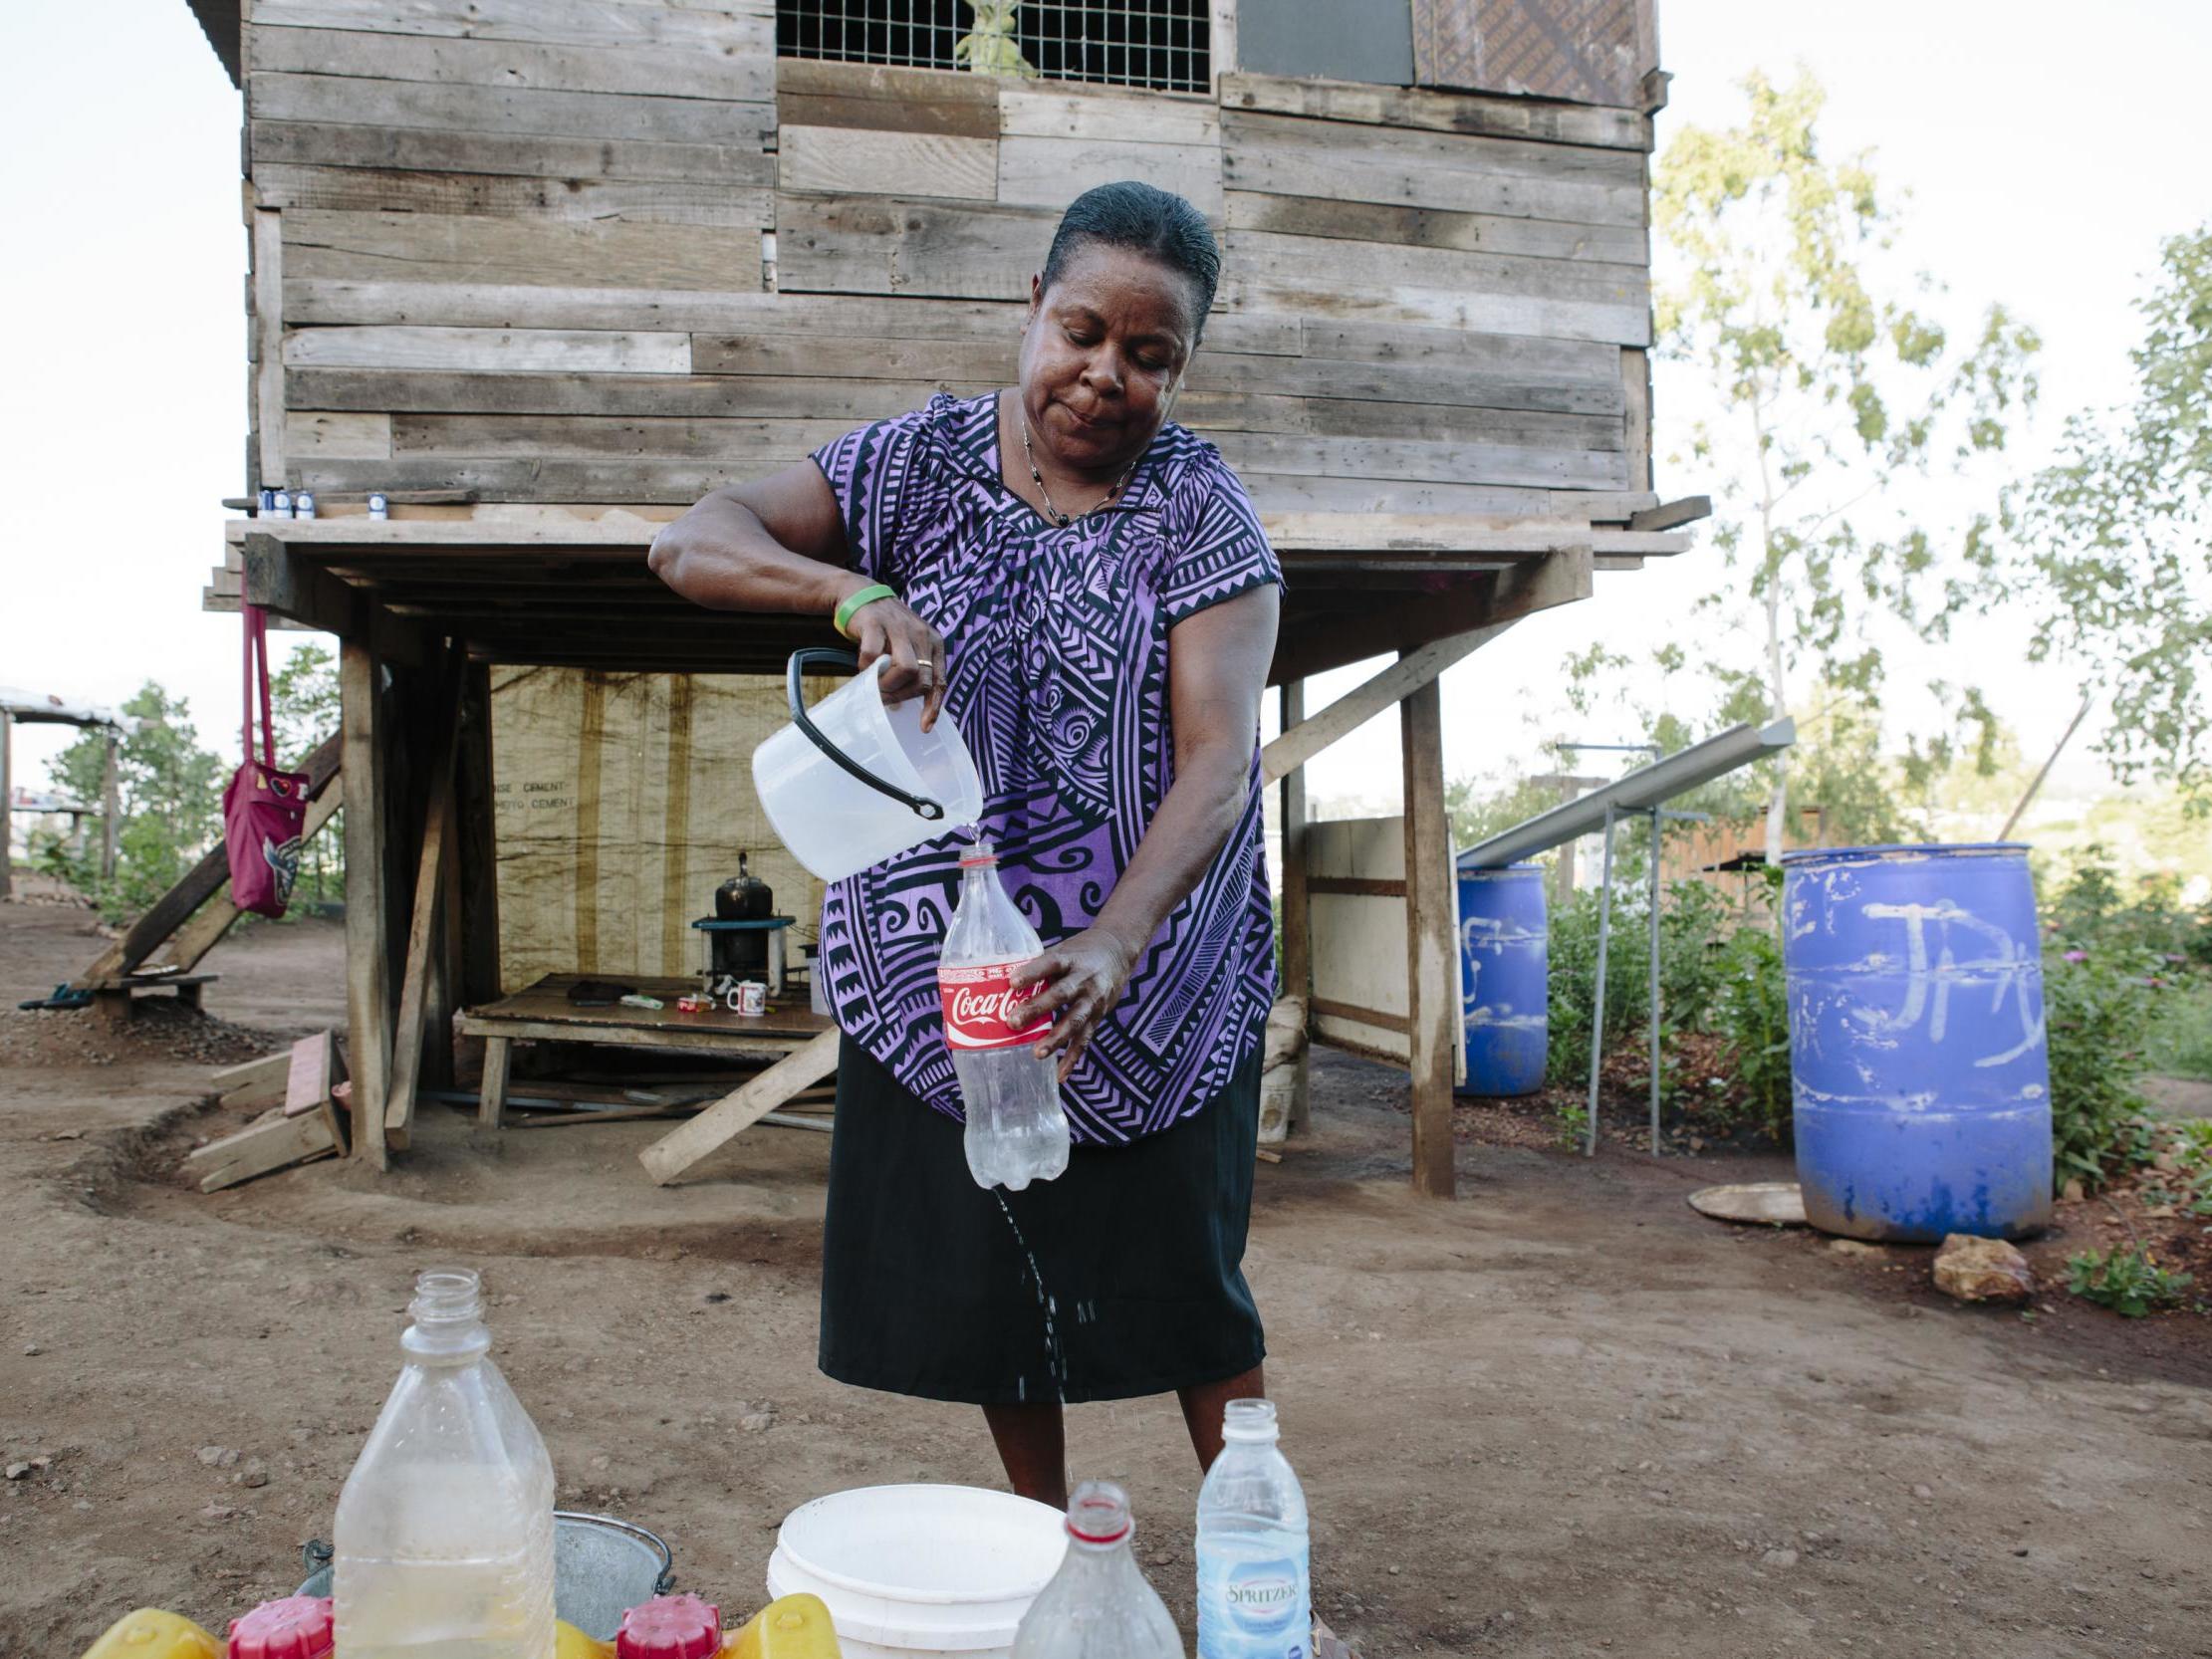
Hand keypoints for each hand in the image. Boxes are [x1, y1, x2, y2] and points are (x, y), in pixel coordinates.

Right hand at [848, 593, 948, 729]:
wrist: (862, 595)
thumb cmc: (887, 629)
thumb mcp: (908, 646)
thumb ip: (911, 672)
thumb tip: (900, 704)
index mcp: (934, 642)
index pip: (940, 680)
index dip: (933, 706)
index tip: (924, 726)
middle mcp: (921, 634)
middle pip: (922, 679)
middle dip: (903, 695)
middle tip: (886, 695)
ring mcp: (899, 627)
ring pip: (906, 669)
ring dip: (888, 684)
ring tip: (876, 682)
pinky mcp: (876, 623)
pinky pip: (873, 656)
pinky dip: (866, 668)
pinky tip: (862, 666)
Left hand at [1010, 928, 1137, 1081]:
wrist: (1118, 951)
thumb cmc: (1080, 953)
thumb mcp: (1063, 951)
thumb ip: (1040, 968)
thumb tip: (1003, 985)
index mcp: (1070, 959)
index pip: (1050, 963)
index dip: (1032, 973)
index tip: (1012, 982)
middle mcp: (1084, 980)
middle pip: (1060, 995)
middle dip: (1036, 1009)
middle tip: (1013, 1022)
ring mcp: (1093, 1000)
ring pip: (1075, 1021)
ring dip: (1056, 1039)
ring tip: (1037, 1053)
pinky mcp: (1098, 1017)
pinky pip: (1085, 1040)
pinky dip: (1072, 1058)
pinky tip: (1059, 1075)